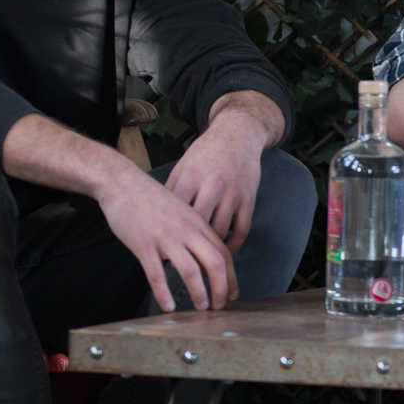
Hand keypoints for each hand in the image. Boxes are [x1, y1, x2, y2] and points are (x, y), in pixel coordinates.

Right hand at [96, 165, 237, 311]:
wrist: (123, 183)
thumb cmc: (150, 199)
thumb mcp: (181, 211)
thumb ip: (193, 231)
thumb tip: (203, 255)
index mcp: (197, 223)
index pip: (223, 253)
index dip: (231, 277)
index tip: (232, 294)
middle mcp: (186, 230)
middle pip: (215, 262)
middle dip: (221, 288)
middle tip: (220, 306)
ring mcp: (165, 237)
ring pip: (190, 270)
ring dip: (199, 293)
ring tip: (200, 308)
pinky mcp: (143, 244)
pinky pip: (156, 273)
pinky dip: (164, 293)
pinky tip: (168, 306)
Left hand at [165, 105, 268, 253]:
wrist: (237, 135)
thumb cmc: (205, 153)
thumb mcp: (183, 166)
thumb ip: (171, 191)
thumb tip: (155, 219)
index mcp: (190, 177)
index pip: (175, 214)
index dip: (169, 237)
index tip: (162, 253)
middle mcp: (212, 185)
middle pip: (198, 227)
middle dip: (189, 249)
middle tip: (182, 268)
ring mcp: (233, 193)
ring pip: (220, 231)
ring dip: (210, 252)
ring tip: (201, 267)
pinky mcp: (249, 198)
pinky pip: (242, 230)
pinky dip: (233, 246)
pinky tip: (223, 254)